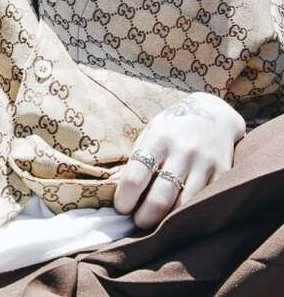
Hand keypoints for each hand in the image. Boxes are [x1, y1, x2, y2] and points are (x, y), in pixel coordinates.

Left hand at [111, 92, 246, 229]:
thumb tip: (111, 185)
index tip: (121, 208)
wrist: (215, 114)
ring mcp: (205, 164)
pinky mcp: (223, 174)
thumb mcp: (150, 134)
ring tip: (157, 222)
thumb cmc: (174, 128)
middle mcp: (182, 151)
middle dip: (144, 218)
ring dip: (166, 222)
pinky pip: (204, 204)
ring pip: (183, 207)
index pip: (135, 177)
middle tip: (138, 221)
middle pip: (159, 199)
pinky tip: (180, 215)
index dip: (124, 199)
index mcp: (158, 140)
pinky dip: (190, 215)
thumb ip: (134, 161)